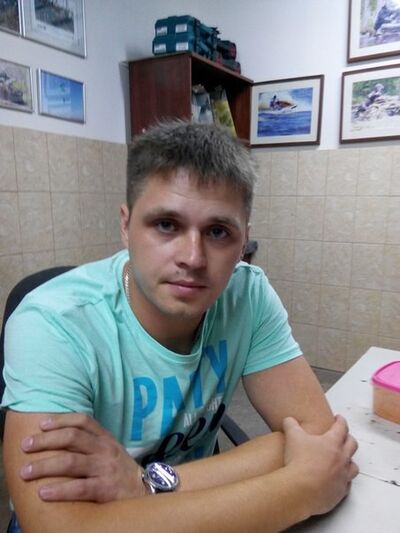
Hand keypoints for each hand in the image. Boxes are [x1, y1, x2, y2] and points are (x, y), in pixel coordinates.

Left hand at [19, 413, 145, 502]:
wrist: (146, 491)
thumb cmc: (120, 470)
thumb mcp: (110, 449)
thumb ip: (91, 441)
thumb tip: (58, 436)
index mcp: (105, 438)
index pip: (83, 420)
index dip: (61, 420)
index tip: (41, 424)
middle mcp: (105, 449)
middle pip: (71, 438)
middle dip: (45, 441)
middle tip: (25, 446)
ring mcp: (105, 467)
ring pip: (71, 462)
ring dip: (45, 466)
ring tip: (25, 471)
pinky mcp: (106, 488)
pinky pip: (79, 488)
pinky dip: (60, 490)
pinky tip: (43, 493)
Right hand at [282, 415, 358, 516]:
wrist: (301, 489)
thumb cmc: (299, 462)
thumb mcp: (292, 436)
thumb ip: (291, 424)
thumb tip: (289, 420)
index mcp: (332, 443)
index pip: (341, 427)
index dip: (341, 421)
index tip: (339, 418)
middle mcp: (341, 458)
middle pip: (352, 445)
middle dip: (348, 438)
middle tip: (344, 436)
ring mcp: (342, 476)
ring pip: (353, 466)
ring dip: (349, 461)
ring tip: (345, 459)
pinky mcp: (340, 491)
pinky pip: (347, 484)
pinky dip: (344, 480)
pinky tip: (338, 479)